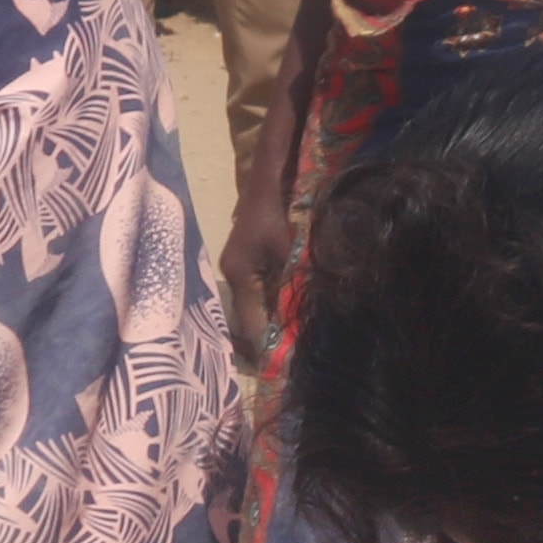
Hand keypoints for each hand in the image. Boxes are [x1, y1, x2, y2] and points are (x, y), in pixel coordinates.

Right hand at [223, 170, 295, 372]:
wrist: (269, 175)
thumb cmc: (276, 209)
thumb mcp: (289, 248)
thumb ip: (295, 283)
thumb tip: (308, 314)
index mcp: (240, 274)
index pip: (249, 322)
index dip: (265, 345)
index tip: (279, 367)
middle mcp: (235, 275)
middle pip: (249, 318)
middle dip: (267, 339)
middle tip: (288, 361)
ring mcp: (241, 268)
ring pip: (256, 306)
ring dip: (272, 323)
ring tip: (290, 346)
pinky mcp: (250, 261)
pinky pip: (261, 292)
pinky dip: (274, 306)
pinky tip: (289, 317)